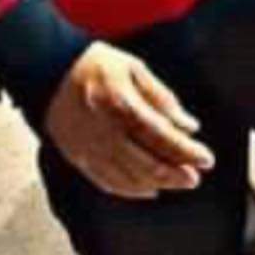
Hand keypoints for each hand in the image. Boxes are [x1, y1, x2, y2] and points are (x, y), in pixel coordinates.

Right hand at [45, 43, 215, 200]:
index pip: (161, 136)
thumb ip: (161, 97)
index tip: (206, 158)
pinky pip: (108, 182)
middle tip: (195, 177)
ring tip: (178, 182)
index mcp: (121, 104)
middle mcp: (105, 131)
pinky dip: (131, 190)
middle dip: (176, 173)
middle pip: (147, 163)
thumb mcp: (133, 67)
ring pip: (130, 178)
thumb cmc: (94, 64)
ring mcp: (90, 148)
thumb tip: (187, 124)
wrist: (48, 70)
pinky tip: (147, 189)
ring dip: (158, 183)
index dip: (186, 150)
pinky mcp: (79, 157)